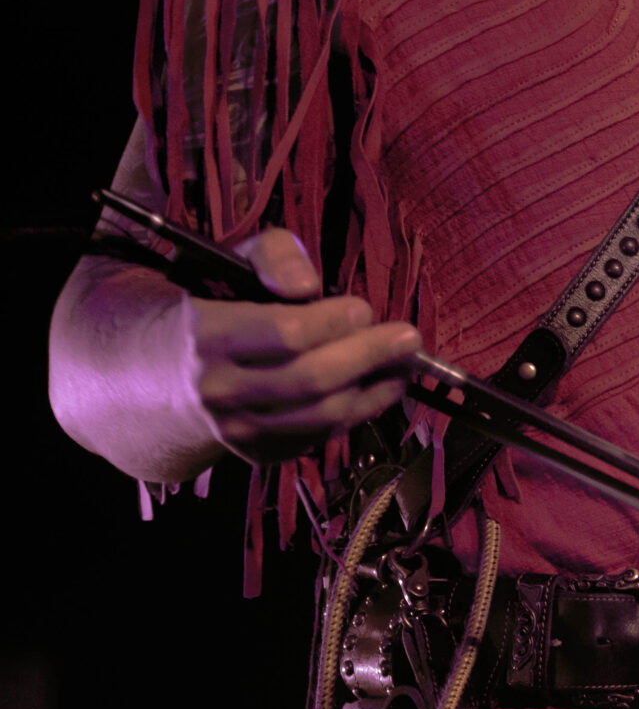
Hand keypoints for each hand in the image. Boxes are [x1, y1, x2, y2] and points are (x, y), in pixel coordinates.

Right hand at [183, 227, 419, 464]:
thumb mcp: (230, 264)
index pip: (286, 333)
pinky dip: (357, 413)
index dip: (333, 321)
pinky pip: (320, 435)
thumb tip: (308, 286)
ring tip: (405, 364)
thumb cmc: (209, 309)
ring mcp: (237, 429)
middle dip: (370, 355)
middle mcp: (219, 390)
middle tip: (409, 337)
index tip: (363, 308)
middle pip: (312, 378)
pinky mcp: (257, 453)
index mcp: (207, 335)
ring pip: (323, 415)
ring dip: (376, 390)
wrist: (159, 380)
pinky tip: (378, 388)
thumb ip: (274, 256)